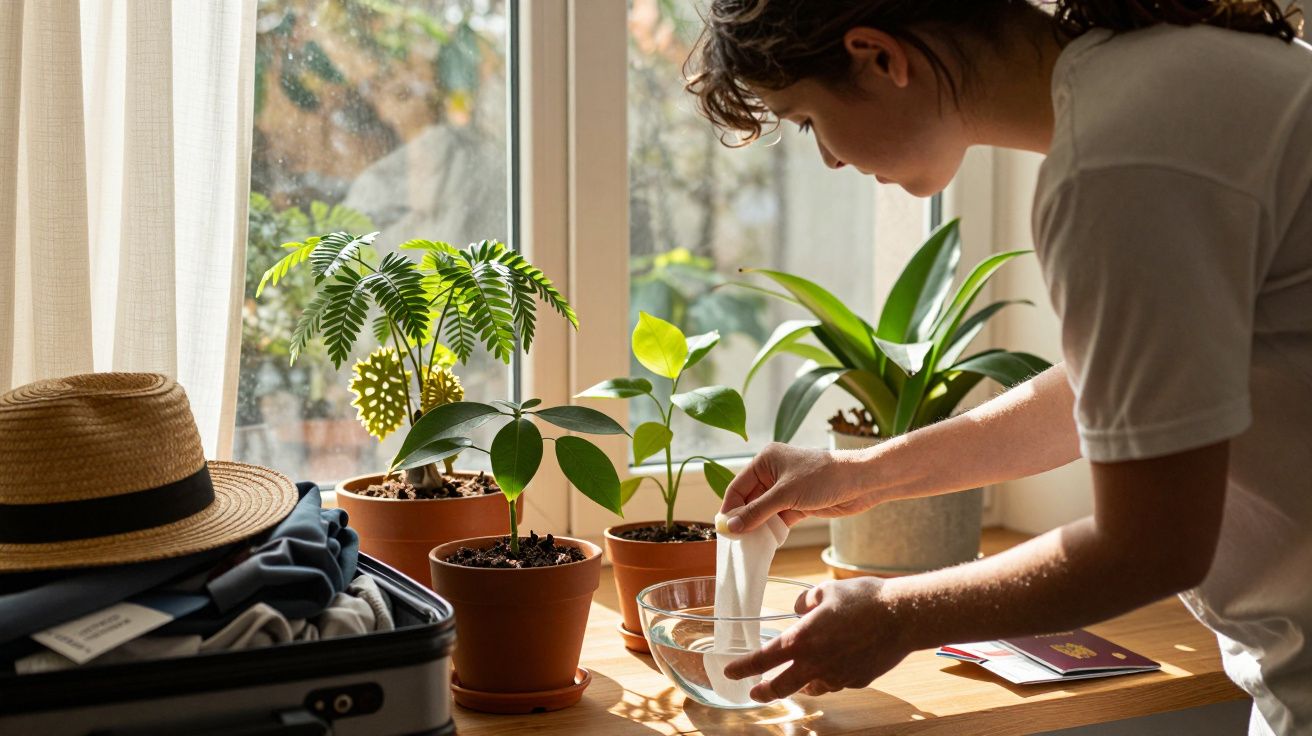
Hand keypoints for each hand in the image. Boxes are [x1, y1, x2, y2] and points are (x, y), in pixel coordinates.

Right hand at [719, 442, 881, 533]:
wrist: (861, 482)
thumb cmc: (823, 477)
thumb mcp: (785, 495)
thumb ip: (757, 512)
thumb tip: (731, 526)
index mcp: (765, 461)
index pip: (738, 486)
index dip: (729, 508)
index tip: (723, 530)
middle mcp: (773, 473)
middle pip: (749, 500)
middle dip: (743, 520)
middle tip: (735, 542)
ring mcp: (786, 490)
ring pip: (763, 511)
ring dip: (758, 527)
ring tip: (749, 545)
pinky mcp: (798, 503)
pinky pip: (778, 518)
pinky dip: (772, 530)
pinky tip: (766, 542)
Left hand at [725, 577, 910, 700]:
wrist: (902, 616)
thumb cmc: (864, 599)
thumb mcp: (825, 591)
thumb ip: (804, 603)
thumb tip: (798, 612)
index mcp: (802, 640)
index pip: (763, 659)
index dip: (743, 667)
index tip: (730, 671)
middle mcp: (816, 663)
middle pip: (781, 687)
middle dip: (763, 691)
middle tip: (754, 692)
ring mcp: (837, 676)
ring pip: (811, 686)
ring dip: (801, 682)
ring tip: (798, 675)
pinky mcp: (857, 680)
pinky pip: (835, 682)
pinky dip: (828, 675)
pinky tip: (835, 663)